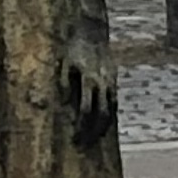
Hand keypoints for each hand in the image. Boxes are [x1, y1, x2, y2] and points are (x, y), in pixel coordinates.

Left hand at [61, 24, 117, 141]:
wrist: (92, 32)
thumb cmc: (74, 48)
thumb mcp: (64, 63)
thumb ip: (64, 83)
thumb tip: (63, 103)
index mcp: (89, 81)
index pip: (86, 111)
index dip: (81, 127)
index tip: (75, 139)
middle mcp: (102, 84)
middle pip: (101, 115)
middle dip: (93, 132)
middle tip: (84, 144)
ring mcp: (110, 82)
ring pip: (110, 111)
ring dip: (102, 127)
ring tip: (94, 139)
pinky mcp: (114, 81)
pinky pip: (114, 103)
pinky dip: (109, 115)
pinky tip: (102, 124)